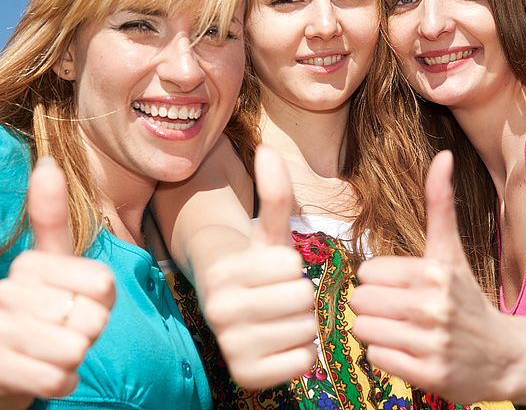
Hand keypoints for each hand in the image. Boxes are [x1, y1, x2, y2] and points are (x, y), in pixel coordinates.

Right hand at [0, 157, 115, 404]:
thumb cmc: (40, 307)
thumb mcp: (53, 262)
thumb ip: (53, 217)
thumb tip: (46, 160)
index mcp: (31, 262)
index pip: (104, 283)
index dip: (103, 301)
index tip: (79, 301)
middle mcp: (8, 291)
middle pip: (93, 318)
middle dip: (88, 332)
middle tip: (63, 330)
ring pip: (75, 349)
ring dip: (74, 358)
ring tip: (54, 351)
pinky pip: (57, 379)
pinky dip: (62, 382)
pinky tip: (45, 372)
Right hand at [201, 144, 316, 389]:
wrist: (232, 307)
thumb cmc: (256, 263)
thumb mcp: (267, 229)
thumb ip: (272, 191)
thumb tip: (268, 148)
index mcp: (224, 272)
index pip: (293, 267)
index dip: (291, 266)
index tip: (271, 271)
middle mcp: (219, 312)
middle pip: (302, 298)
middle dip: (298, 295)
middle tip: (277, 296)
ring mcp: (230, 348)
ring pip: (305, 329)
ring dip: (301, 323)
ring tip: (277, 317)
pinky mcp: (246, 377)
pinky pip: (303, 361)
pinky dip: (300, 352)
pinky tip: (278, 342)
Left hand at [350, 151, 518, 404]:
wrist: (506, 357)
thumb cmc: (467, 298)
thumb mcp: (452, 250)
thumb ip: (441, 203)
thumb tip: (443, 155)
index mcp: (434, 271)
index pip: (366, 272)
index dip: (379, 281)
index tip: (401, 287)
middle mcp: (432, 305)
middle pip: (360, 300)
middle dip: (374, 306)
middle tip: (400, 312)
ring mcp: (431, 341)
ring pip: (363, 329)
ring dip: (377, 331)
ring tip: (403, 331)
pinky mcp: (428, 373)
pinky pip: (376, 357)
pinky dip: (387, 356)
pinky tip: (409, 352)